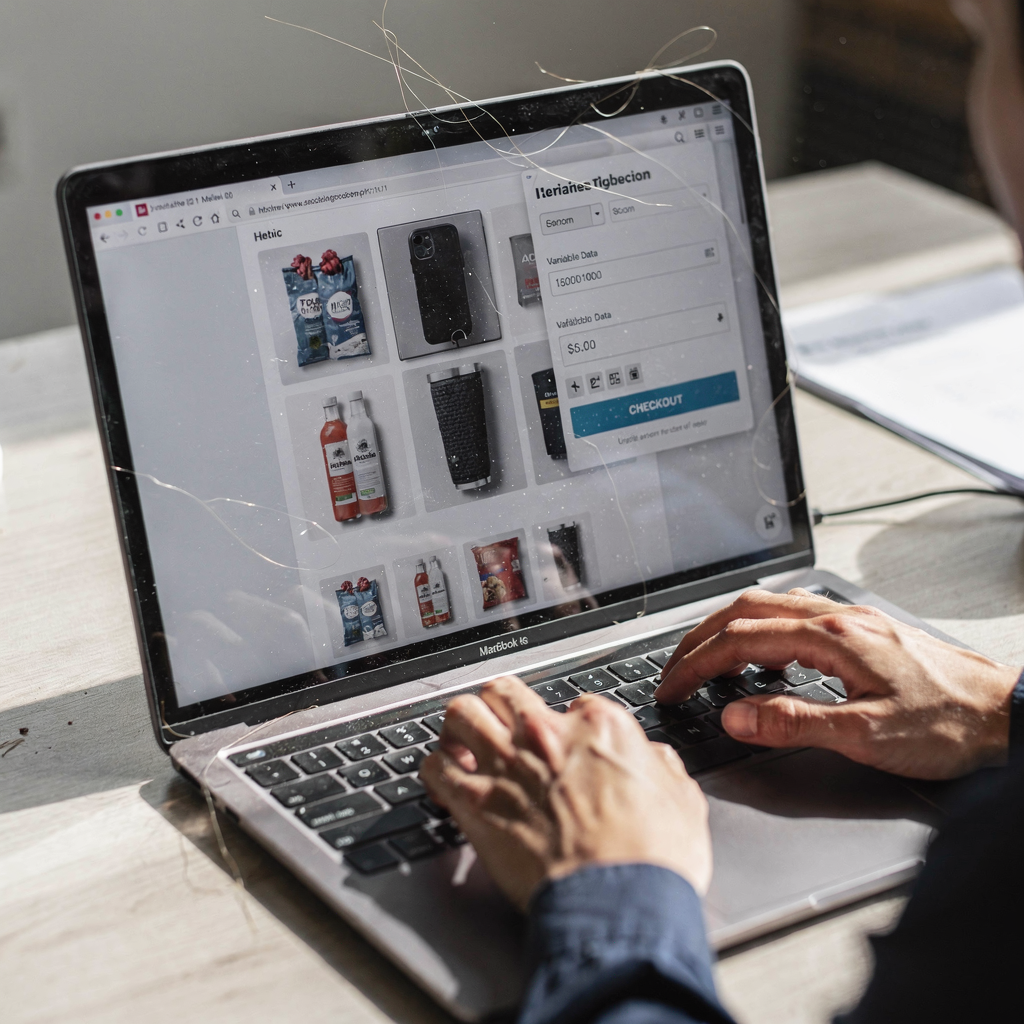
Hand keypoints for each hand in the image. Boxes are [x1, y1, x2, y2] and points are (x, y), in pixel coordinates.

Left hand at [419, 675, 711, 910]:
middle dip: (501, 706)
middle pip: (505, 691)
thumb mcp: (682, 800)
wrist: (618, 902)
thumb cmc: (651, 858)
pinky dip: (434, 768)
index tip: (565, 743)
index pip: (573, 703)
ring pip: (462, 713)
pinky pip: (434, 766)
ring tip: (463, 742)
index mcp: (599, 727)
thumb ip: (661, 768)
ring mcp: (506, 764)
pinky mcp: (475, 802)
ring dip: (460, 726)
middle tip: (502, 725)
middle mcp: (546, 735)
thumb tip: (655, 760)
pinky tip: (444, 778)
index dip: (567, 724)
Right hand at [655, 589, 1020, 779]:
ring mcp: (850, 619)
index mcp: (831, 637)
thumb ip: (795, 723)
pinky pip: (792, 614)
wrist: (1009, 713)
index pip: (740, 641)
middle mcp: (837, 618)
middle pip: (745, 611)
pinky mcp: (862, 630)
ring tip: (704, 657)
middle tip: (673, 670)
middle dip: (699, 639)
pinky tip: (763, 653)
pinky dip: (758, 628)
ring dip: (726, 628)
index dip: (697, 665)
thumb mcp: (868, 735)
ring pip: (767, 606)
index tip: (672, 688)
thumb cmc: (950, 724)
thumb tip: (735, 716)